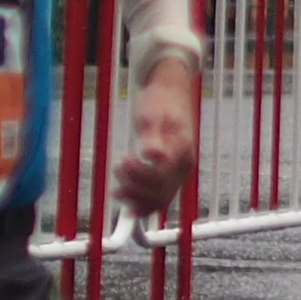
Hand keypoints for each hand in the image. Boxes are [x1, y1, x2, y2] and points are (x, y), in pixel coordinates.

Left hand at [111, 56, 199, 219]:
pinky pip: (161, 197)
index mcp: (181, 152)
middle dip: (134, 189)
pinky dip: (145, 205)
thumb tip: (154, 156)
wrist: (171, 92)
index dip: (138, 175)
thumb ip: (152, 138)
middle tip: (116, 169)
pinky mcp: (172, 174)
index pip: (159, 177)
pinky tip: (128, 207)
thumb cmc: (160, 101)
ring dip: (137, 200)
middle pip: (160, 193)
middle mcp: (184, 166)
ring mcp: (179, 172)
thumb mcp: (151, 115)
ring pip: (160, 200)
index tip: (122, 159)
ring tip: (116, 189)